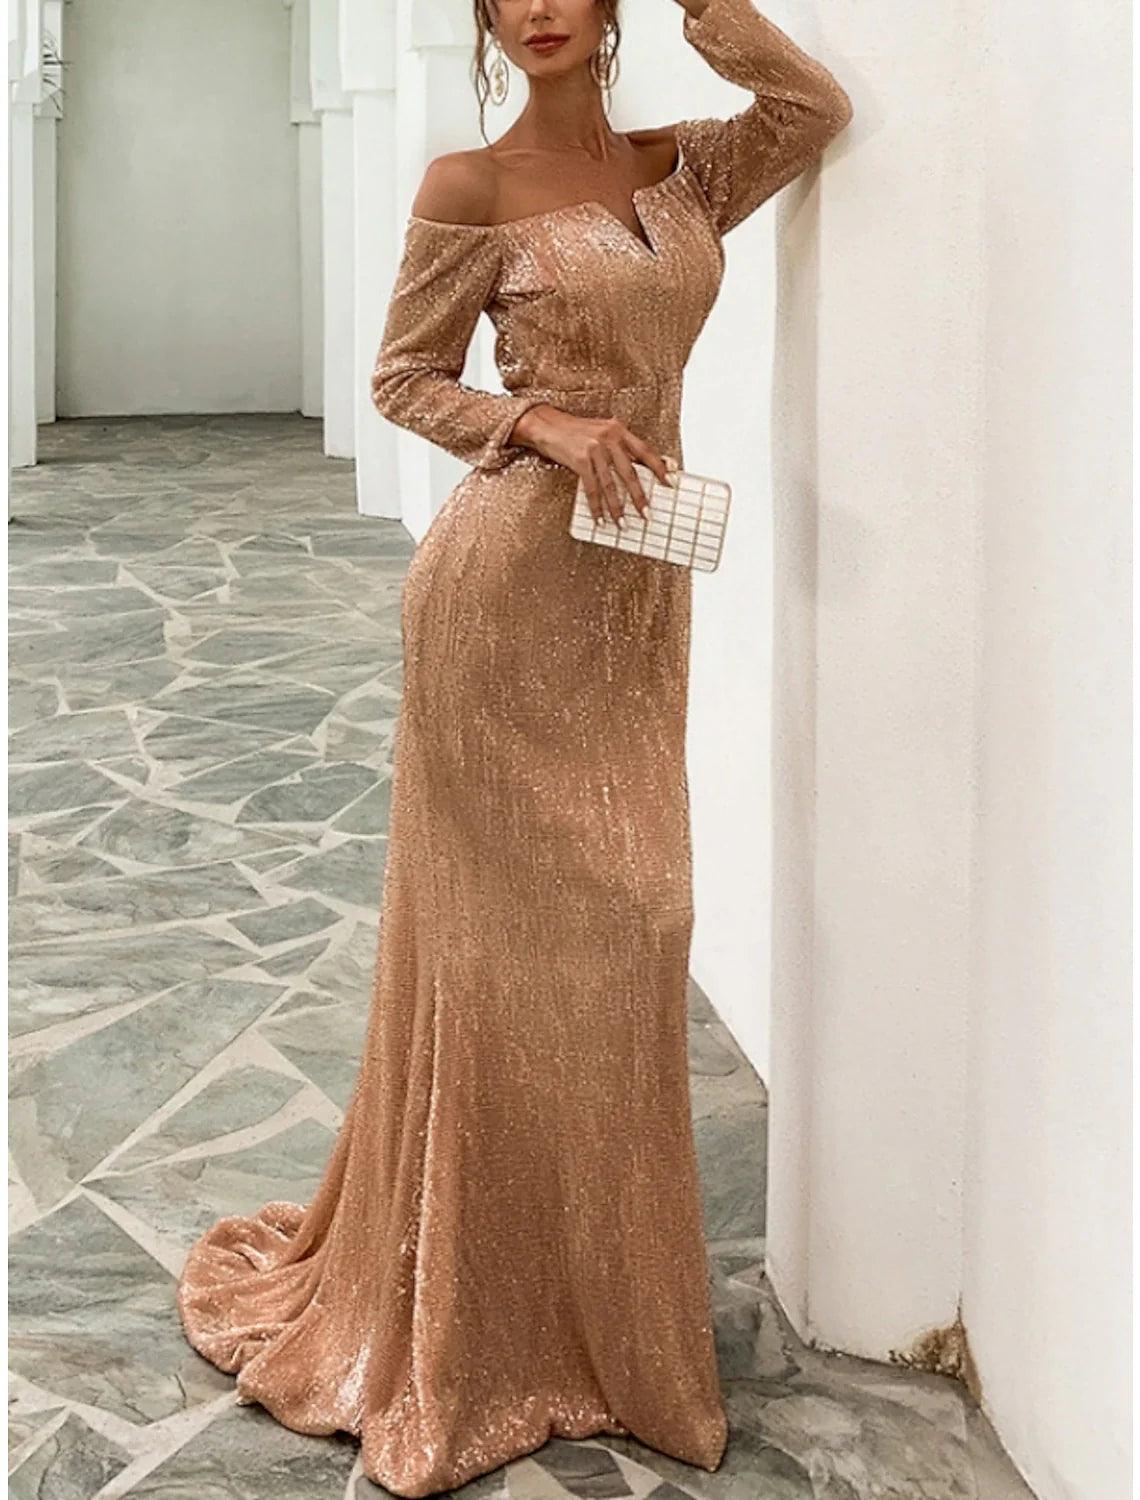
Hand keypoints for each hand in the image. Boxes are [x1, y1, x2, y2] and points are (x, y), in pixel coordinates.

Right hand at [509, 405, 670, 525]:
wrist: (547, 425)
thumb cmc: (576, 432)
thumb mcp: (602, 434)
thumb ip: (621, 448)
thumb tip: (641, 468)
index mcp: (619, 430)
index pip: (645, 451)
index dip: (659, 467)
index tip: (671, 483)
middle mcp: (609, 437)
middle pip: (630, 473)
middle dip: (639, 497)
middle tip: (647, 515)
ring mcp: (594, 449)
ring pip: (611, 485)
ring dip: (617, 508)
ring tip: (623, 524)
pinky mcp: (580, 459)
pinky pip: (592, 488)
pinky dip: (596, 506)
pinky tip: (600, 519)